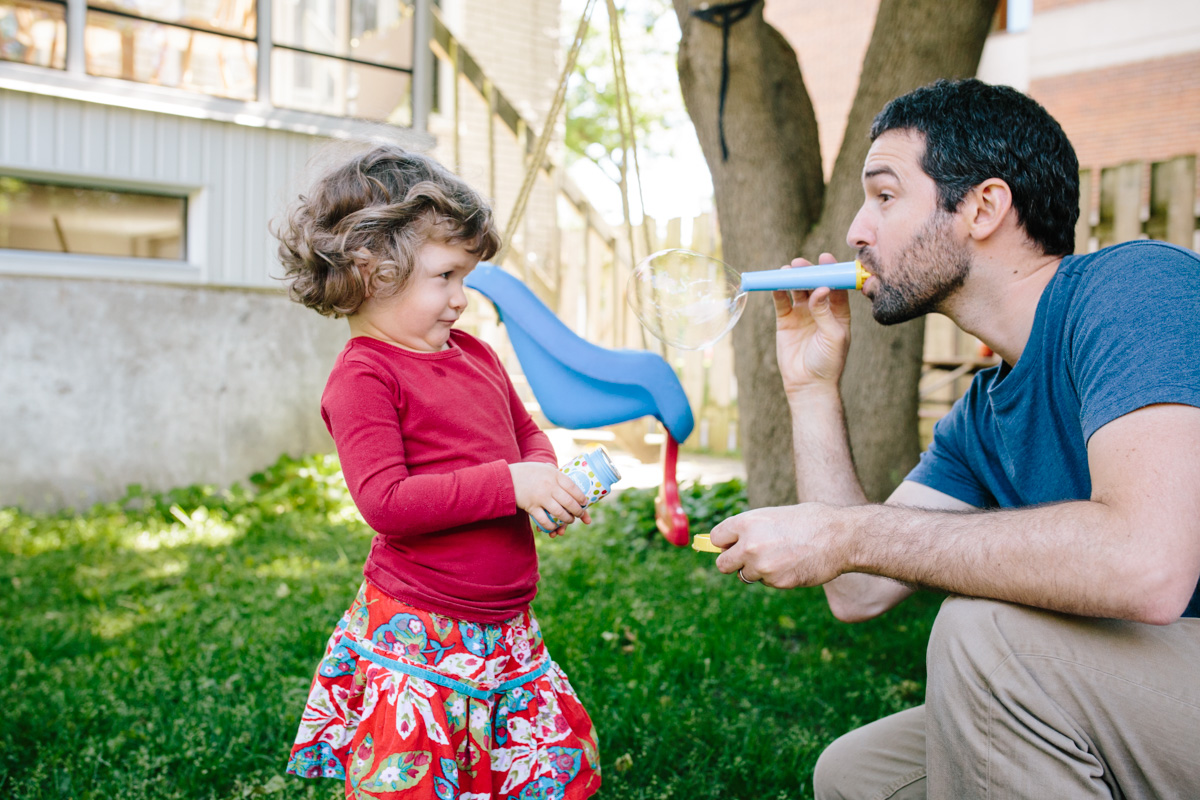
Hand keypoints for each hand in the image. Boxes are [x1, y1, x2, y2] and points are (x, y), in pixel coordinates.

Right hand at [509, 462, 591, 535]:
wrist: (506, 478)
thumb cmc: (526, 472)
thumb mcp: (543, 468)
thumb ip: (555, 473)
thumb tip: (568, 482)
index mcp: (554, 474)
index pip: (573, 487)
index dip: (581, 497)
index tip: (585, 503)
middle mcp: (549, 486)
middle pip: (570, 502)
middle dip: (578, 512)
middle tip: (580, 515)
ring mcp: (541, 497)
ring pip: (560, 513)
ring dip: (567, 520)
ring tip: (569, 521)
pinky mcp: (531, 507)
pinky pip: (545, 521)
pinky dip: (552, 526)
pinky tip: (554, 528)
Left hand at [710, 503, 847, 587]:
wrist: (839, 537)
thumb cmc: (810, 521)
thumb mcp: (775, 516)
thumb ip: (752, 529)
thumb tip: (733, 542)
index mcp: (747, 523)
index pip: (716, 538)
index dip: (724, 542)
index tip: (729, 545)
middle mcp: (749, 545)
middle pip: (722, 564)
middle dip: (733, 563)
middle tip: (746, 559)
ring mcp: (762, 566)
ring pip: (745, 575)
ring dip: (757, 571)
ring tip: (780, 557)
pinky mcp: (776, 582)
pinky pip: (766, 583)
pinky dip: (776, 577)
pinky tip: (793, 564)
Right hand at [773, 253, 852, 394]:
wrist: (808, 384)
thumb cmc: (828, 362)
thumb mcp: (833, 336)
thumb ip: (826, 311)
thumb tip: (821, 288)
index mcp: (839, 312)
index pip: (835, 286)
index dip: (831, 271)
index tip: (825, 258)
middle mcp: (821, 310)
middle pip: (814, 284)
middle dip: (808, 271)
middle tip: (801, 263)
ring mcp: (802, 314)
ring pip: (797, 290)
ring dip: (792, 278)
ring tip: (787, 269)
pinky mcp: (785, 321)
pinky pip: (781, 301)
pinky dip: (778, 291)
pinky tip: (776, 283)